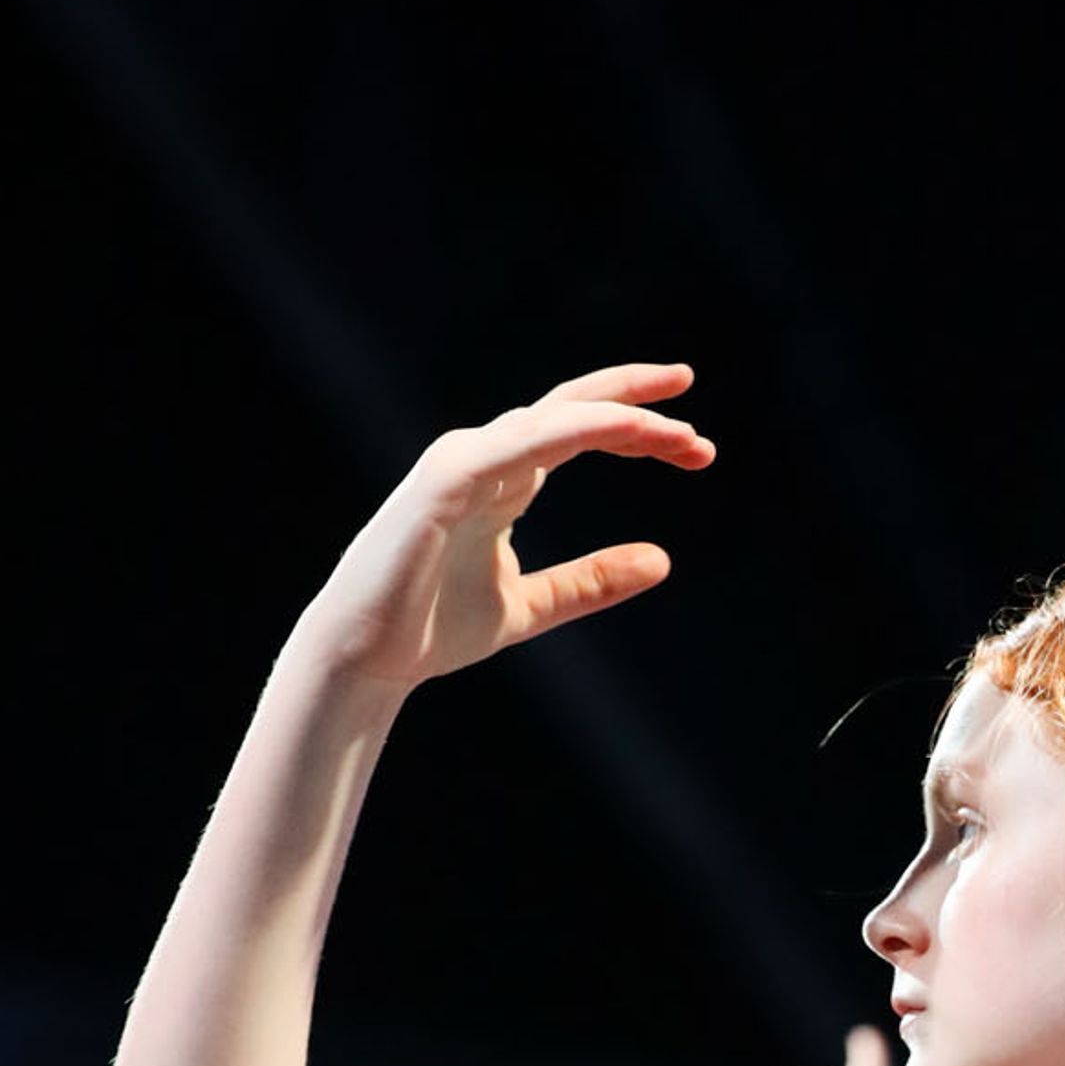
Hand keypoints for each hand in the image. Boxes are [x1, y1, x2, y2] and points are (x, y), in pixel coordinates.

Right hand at [295, 362, 713, 696]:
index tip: (695, 439)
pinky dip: (567, 431)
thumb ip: (591, 581)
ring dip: (619, 419)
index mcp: (504, 477)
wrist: (366, 658)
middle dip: (638, 407)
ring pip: (554, 419)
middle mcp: (485, 457)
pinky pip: (517, 444)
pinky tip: (616, 429)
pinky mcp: (443, 482)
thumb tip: (662, 561)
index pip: (578, 427)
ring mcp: (461, 463)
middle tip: (697, 422)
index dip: (634, 422)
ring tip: (678, 436)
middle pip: (573, 409)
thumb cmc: (434, 628)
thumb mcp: (533, 605)